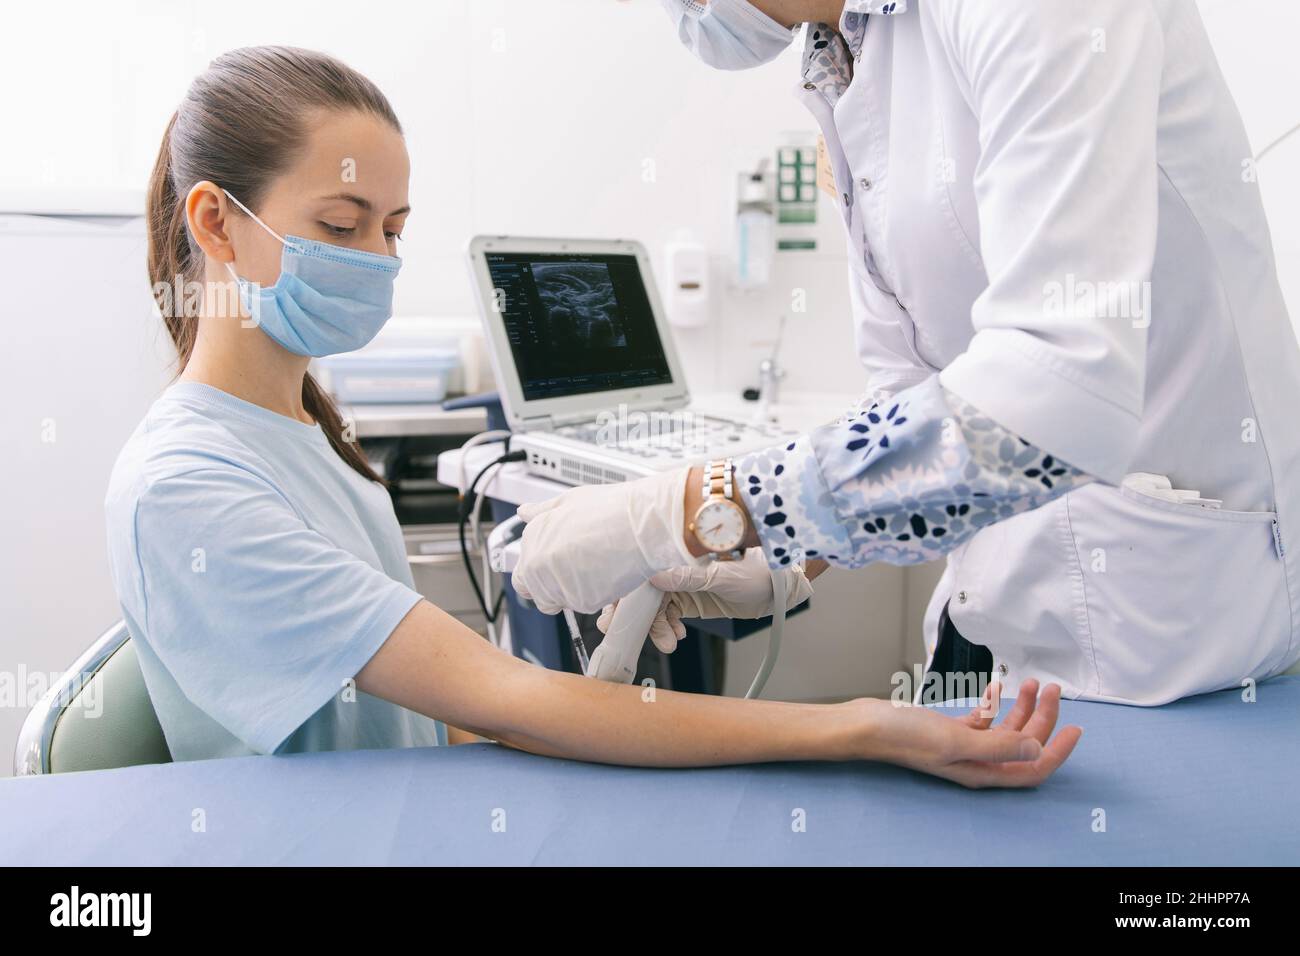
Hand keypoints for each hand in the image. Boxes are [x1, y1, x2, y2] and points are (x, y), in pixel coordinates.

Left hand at [512, 467, 701, 613]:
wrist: (643, 524)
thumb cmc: (613, 509)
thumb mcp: (570, 500)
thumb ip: (543, 512)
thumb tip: (525, 512)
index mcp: (532, 539)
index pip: (523, 576)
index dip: (541, 575)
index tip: (557, 569)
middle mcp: (538, 563)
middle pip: (539, 595)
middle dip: (556, 588)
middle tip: (583, 569)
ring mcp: (557, 584)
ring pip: (562, 602)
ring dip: (576, 591)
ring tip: (598, 566)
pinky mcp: (580, 600)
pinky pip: (584, 605)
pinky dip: (595, 595)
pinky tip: (607, 573)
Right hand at [596, 548, 813, 652]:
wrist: (779, 586)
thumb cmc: (757, 570)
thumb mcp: (723, 575)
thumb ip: (689, 578)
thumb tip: (655, 578)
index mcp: (678, 552)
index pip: (641, 572)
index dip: (624, 592)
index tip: (614, 613)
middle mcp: (674, 567)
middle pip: (641, 592)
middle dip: (632, 616)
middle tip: (627, 636)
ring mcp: (680, 584)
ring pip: (653, 609)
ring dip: (655, 628)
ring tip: (668, 643)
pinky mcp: (689, 600)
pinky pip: (668, 617)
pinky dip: (667, 629)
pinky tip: (675, 638)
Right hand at [860, 680, 1082, 787]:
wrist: (865, 724)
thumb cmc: (904, 735)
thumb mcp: (955, 739)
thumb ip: (998, 743)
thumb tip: (1038, 747)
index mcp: (982, 770)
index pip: (1033, 767)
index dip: (1058, 751)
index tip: (1076, 727)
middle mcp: (977, 761)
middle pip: (1024, 745)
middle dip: (1043, 718)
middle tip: (1052, 689)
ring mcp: (964, 746)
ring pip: (1007, 731)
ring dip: (1023, 709)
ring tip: (1032, 684)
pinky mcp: (950, 731)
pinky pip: (984, 722)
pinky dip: (996, 706)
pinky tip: (997, 691)